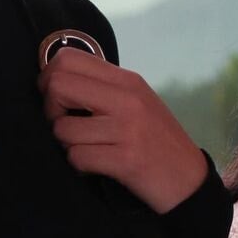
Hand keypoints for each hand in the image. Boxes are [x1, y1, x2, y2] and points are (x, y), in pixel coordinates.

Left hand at [37, 46, 208, 213]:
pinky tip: (95, 166)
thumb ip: (103, 88)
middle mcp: (127, 99)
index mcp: (127, 80)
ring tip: (88, 149)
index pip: (69, 58)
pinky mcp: (126, 159)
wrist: (188, 179)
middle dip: (50, 109)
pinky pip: (77, 157)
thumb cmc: (157, 140)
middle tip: (65, 123)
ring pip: (63, 128)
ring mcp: (127, 129)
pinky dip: (79, 166)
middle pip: (58, 85)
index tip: (57, 99)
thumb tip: (56, 79)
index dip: (49, 78)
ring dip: (66, 144)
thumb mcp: (136, 102)